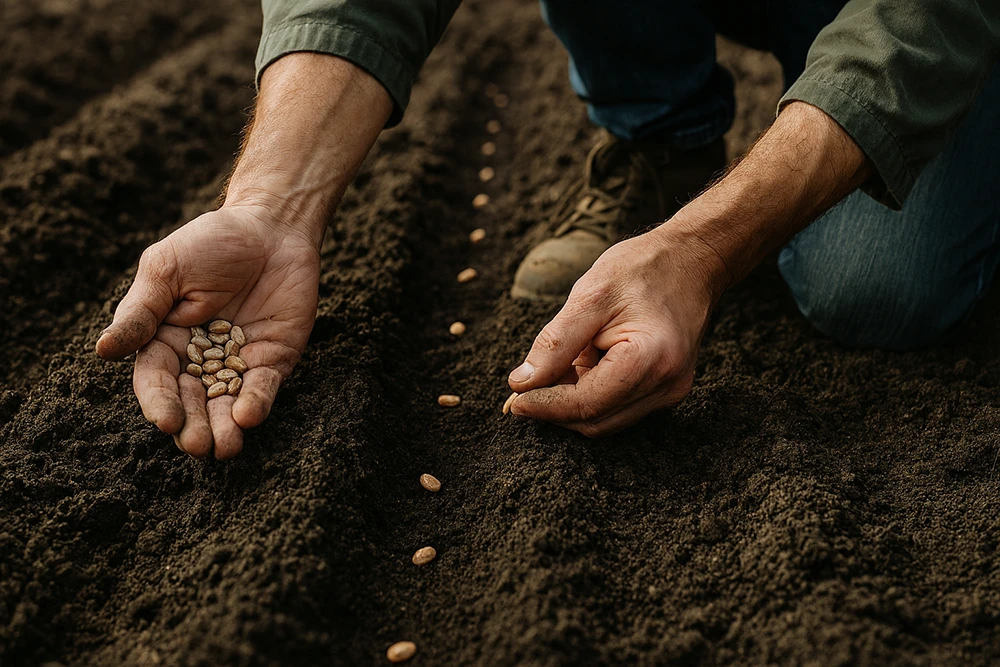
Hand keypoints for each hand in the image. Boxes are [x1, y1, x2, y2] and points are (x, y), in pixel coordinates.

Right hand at [96, 205, 319, 458]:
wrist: (271, 227)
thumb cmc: (210, 242)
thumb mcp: (166, 270)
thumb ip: (141, 312)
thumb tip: (103, 351)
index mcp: (165, 340)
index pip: (157, 380)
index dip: (160, 402)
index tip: (165, 421)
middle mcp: (200, 360)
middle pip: (192, 401)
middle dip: (194, 426)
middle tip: (197, 445)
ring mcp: (238, 363)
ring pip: (228, 404)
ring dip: (225, 428)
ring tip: (223, 448)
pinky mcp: (274, 360)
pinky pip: (264, 388)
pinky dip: (257, 403)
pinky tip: (249, 416)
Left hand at [507, 225, 725, 436]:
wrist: (692, 259)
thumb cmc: (643, 268)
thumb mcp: (590, 295)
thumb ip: (555, 343)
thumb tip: (522, 383)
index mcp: (651, 361)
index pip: (586, 405)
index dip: (545, 406)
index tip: (514, 400)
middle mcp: (667, 385)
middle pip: (595, 421)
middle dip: (555, 409)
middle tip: (524, 386)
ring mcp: (671, 391)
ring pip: (605, 420)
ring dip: (571, 403)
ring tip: (557, 366)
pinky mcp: (666, 389)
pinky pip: (618, 407)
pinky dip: (591, 395)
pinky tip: (581, 366)